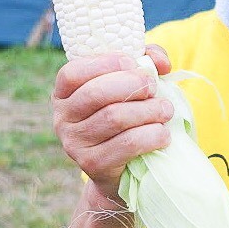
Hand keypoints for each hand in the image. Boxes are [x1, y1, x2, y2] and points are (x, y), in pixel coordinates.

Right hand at [51, 45, 173, 199]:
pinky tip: (163, 133)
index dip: (105, 63)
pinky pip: (128, 144)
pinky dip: (152, 135)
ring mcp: (74, 144)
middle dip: (133, 85)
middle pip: (96, 94)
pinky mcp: (93, 164)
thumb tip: (159, 62)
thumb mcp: (130, 82)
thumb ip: (145, 59)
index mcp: (64, 93)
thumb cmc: (125, 113)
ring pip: (114, 118)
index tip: (133, 64)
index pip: (73, 73)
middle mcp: (63, 118)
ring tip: (166, 110)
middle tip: (153, 88)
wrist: (119, 167)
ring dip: (148, 110)